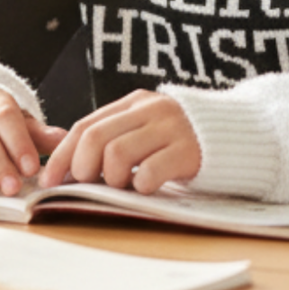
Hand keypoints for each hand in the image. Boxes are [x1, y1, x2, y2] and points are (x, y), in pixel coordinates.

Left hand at [41, 91, 201, 194]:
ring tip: (126, 184)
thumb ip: (116, 135)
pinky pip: (149, 173)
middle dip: (82, 168)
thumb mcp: (148, 127)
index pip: (85, 126)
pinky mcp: (188, 152)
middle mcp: (151, 110)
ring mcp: (171, 129)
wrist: (239, 135)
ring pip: (117, 155)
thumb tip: (68, 163)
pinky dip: (141, 186)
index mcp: (135, 102)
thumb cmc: (183, 139)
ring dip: (112, 180)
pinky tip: (149, 186)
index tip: (49, 179)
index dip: (62, 155)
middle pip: (95, 139)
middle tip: (89, 184)